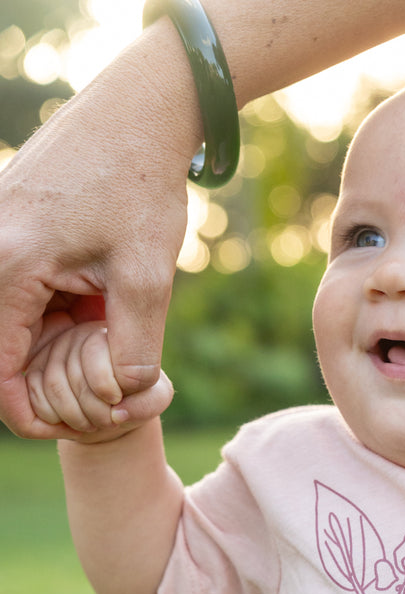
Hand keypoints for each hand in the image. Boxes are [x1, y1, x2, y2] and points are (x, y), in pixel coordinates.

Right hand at [0, 31, 193, 439]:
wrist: (138, 111)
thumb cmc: (144, 187)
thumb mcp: (149, 277)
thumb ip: (135, 347)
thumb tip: (125, 396)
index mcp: (10, 267)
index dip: (26, 414)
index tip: (64, 429)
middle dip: (40, 380)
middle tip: (91, 392)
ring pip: (7, 319)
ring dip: (46, 344)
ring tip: (98, 341)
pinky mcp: (5, 221)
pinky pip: (14, 287)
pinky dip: (45, 310)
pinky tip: (89, 306)